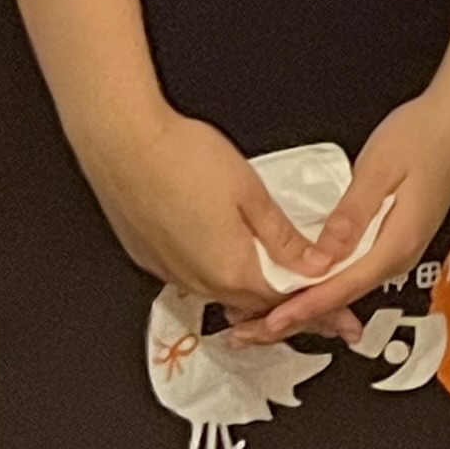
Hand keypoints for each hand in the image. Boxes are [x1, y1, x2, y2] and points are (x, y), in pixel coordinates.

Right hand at [80, 106, 295, 322]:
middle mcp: (198, 282)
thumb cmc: (182, 159)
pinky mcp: (150, 260)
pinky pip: (192, 277)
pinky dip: (214, 272)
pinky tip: (224, 249)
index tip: (327, 293)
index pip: (281, 300)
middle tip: (304, 284)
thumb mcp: (250, 193)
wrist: (122, 145)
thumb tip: (314, 264)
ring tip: (268, 266)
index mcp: (231, 270)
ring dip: (245, 286)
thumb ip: (283, 237)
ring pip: (219, 292)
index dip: (310, 297)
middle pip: (250, 303)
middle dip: (280, 298)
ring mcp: (170, 273)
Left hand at [236, 84, 449, 346]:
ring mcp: (401, 246)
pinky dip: (329, 280)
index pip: (342, 286)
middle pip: (344, 295)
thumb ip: (351, 214)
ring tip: (273, 311)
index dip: (304, 306)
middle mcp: (400, 253)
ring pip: (350, 284)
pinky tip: (310, 280)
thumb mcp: (380, 169)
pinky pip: (358, 268)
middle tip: (258, 326)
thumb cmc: (425, 136)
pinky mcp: (397, 236)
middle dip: (300, 314)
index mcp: (397, 241)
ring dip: (312, 299)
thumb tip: (324, 254)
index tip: (272, 320)